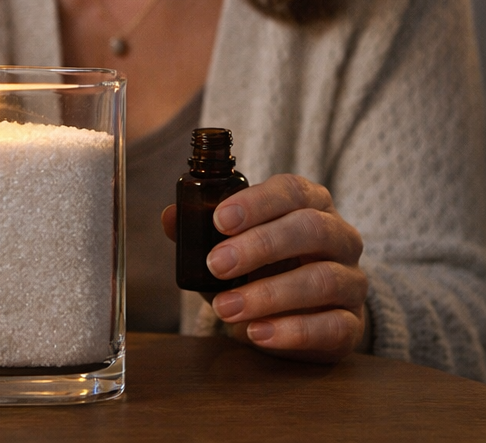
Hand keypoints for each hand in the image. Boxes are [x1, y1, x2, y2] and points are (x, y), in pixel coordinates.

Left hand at [163, 173, 368, 361]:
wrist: (299, 318)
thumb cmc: (262, 269)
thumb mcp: (229, 246)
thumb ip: (200, 230)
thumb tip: (170, 216)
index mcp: (310, 205)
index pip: (292, 190)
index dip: (257, 203)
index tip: (220, 220)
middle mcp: (339, 237)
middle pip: (311, 229)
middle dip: (260, 245)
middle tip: (216, 265)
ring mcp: (352, 281)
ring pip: (323, 279)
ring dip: (268, 294)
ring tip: (225, 307)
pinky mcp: (352, 323)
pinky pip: (332, 325)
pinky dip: (291, 331)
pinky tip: (256, 332)